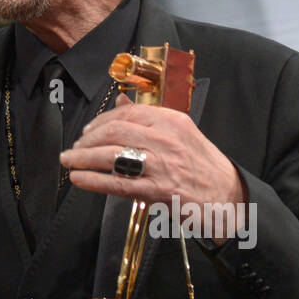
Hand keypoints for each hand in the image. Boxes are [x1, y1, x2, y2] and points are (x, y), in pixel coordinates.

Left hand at [59, 94, 245, 240]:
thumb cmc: (203, 165)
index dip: (100, 120)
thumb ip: (150, 118)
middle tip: (75, 146)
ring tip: (69, 161)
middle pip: (115, 131)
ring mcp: (162, 165)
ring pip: (112, 156)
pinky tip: (79, 179)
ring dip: (84, 158)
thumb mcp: (181, 133)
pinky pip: (117, 183)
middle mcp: (166, 139)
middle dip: (88, 138)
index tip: (88, 129)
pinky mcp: (158, 190)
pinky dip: (93, 180)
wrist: (229, 196)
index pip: (127, 113)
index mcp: (172, 121)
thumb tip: (120, 102)